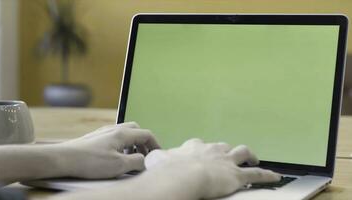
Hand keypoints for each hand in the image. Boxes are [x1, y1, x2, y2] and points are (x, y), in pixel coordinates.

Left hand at [55, 122, 159, 178]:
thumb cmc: (90, 161)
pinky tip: (116, 157)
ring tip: (131, 159)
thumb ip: (137, 162)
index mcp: (123, 133)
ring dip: (133, 145)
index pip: (146, 134)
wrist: (64, 158)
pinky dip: (122, 146)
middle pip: (137, 130)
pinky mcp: (96, 138)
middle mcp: (114, 129)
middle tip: (145, 156)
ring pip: (126, 134)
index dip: (155, 144)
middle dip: (144, 143)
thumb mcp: (119, 165)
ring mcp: (104, 132)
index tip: (158, 155)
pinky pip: (115, 138)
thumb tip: (145, 161)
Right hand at [145, 138, 280, 198]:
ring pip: (242, 153)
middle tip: (228, 156)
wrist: (182, 176)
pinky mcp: (236, 175)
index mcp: (194, 148)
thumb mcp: (157, 159)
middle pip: (223, 147)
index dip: (202, 150)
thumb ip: (158, 157)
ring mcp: (226, 161)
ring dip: (248, 155)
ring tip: (253, 158)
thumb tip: (153, 158)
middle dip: (226, 151)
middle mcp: (212, 150)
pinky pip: (256, 174)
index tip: (201, 153)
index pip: (200, 145)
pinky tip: (275, 176)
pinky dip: (266, 175)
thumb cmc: (168, 170)